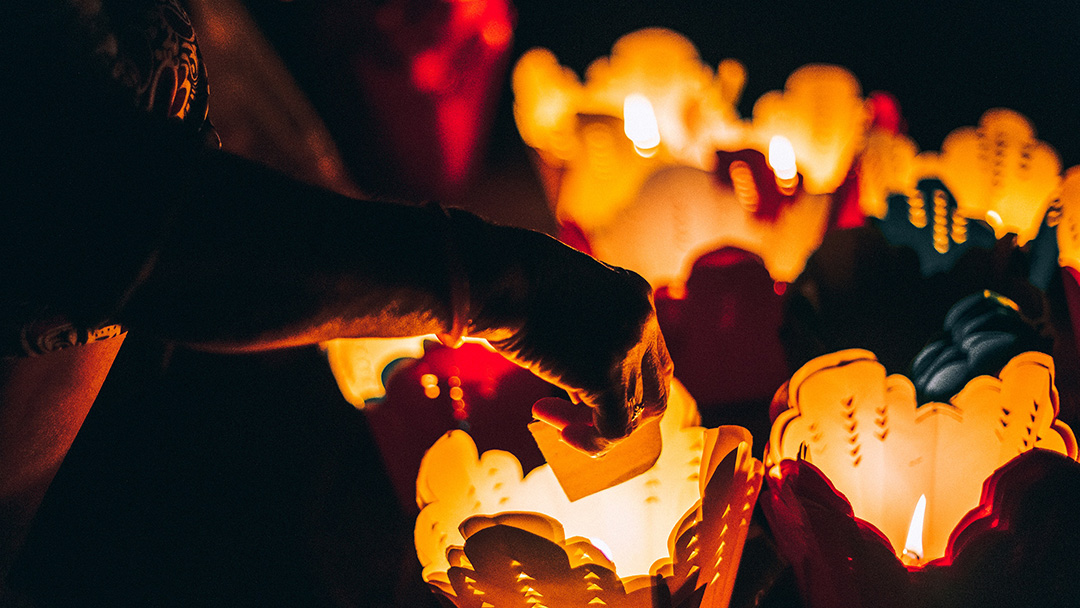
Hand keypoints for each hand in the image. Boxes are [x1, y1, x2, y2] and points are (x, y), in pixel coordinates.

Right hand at [466, 225, 672, 453]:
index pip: (648, 352)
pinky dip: (592, 441)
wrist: (498, 276)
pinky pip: (614, 429)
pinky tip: (562, 433)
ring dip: (597, 423)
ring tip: (553, 416)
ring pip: (638, 411)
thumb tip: (578, 379)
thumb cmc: (510, 282)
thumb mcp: (561, 300)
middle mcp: (643, 319)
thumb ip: (583, 334)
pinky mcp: (608, 376)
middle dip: (619, 406)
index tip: (577, 388)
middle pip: (655, 383)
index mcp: (634, 295)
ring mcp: (630, 348)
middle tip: (574, 411)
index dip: (619, 378)